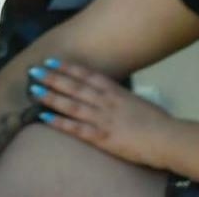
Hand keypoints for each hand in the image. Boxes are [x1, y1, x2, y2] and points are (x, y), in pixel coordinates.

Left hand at [29, 59, 172, 169]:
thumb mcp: (135, 101)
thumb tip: (109, 93)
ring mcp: (101, 118)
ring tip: (33, 90)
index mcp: (114, 90)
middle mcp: (105, 101)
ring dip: (51, 96)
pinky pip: (75, 128)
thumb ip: (119, 96)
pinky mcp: (100, 136)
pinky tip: (44, 117)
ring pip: (70, 104)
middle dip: (52, 78)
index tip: (51, 61)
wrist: (165, 137)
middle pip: (74, 86)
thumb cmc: (155, 120)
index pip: (86, 75)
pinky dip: (58, 121)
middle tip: (34, 71)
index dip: (67, 68)